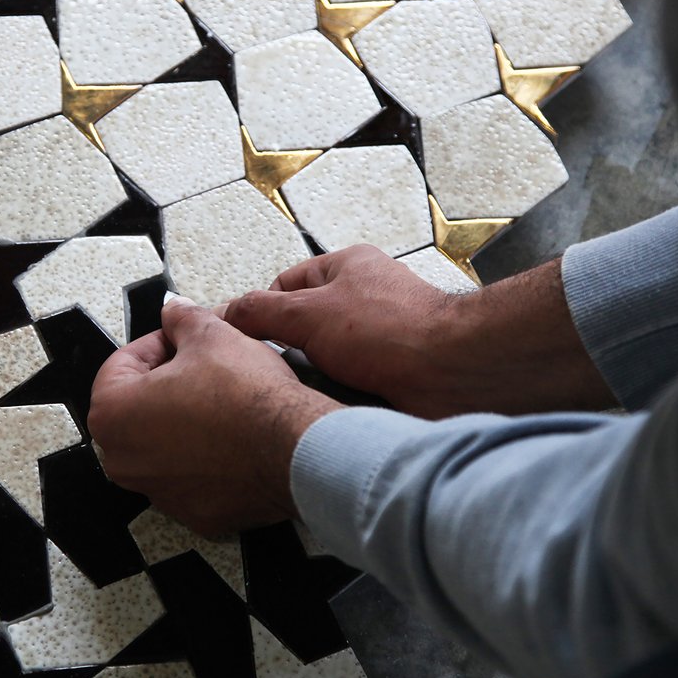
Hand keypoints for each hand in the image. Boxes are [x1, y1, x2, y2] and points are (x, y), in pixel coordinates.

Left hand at [89, 297, 341, 536]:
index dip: (156, 342)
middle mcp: (124, 461)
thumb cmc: (246, 396)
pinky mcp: (194, 513)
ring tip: (223, 399)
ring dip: (185, 420)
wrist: (293, 447)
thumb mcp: (211, 335)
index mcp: (113, 414)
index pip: (120, 365)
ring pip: (164, 444)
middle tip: (203, 365)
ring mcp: (158, 492)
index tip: (181, 337)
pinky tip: (234, 437)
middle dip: (167, 382)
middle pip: (138, 407)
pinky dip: (207, 457)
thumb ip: (182, 319)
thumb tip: (174, 310)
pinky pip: (193, 476)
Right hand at [224, 246, 615, 418]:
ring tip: (297, 397)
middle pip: (300, 326)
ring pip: (321, 361)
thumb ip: (260, 311)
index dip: (258, 312)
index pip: (283, 284)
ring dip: (311, 379)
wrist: (452, 377)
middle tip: (265, 374)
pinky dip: (335, 397)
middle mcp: (362, 299)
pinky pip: (345, 385)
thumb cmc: (392, 333)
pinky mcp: (389, 373)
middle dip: (286, 351)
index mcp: (345, 267)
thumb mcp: (308, 314)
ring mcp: (377, 338)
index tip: (236, 339)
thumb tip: (225, 313)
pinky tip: (325, 410)